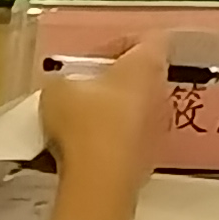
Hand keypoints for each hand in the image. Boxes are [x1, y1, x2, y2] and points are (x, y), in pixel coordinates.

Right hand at [37, 37, 169, 219]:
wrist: (100, 181)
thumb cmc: (84, 121)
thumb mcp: (57, 90)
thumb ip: (63, 81)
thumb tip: (64, 89)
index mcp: (148, 65)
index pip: (149, 38)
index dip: (119, 44)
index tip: (91, 61)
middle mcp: (162, 93)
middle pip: (140, 78)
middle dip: (110, 84)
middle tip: (79, 92)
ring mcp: (159, 128)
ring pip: (134, 112)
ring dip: (108, 115)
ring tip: (73, 127)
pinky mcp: (148, 160)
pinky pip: (128, 142)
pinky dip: (107, 144)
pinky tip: (78, 154)